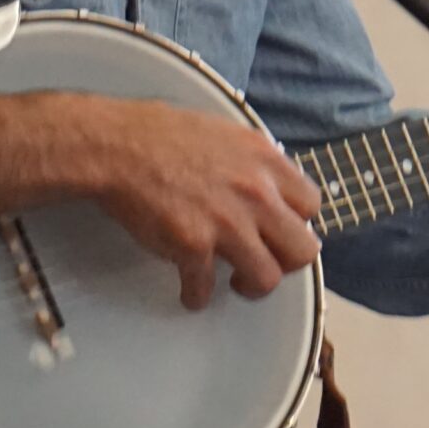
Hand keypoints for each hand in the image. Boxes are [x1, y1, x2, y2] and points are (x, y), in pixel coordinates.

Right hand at [54, 95, 323, 308]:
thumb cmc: (161, 134)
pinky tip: (189, 291)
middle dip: (286, 262)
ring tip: (236, 281)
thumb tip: (267, 182)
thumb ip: (253, 161)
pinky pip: (205, 288)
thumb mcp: (225, 132)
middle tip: (267, 262)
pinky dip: (196, 295)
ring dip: (251, 287)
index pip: (312, 204)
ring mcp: (226, 223)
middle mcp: (255, 194)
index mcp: (265, 161)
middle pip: (303, 249)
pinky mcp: (192, 246)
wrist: (117, 146)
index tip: (281, 230)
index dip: (297, 222)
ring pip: (267, 278)